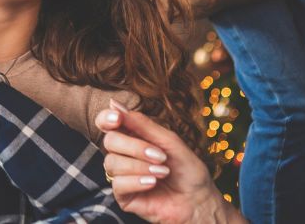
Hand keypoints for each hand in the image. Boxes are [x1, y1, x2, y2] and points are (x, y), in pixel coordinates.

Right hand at [96, 102, 241, 223]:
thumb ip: (141, 124)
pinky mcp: (123, 196)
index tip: (118, 118)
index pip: (106, 123)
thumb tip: (115, 104)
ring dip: (140, 166)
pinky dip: (137, 181)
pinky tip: (153, 183)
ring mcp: (122, 175)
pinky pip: (117, 184)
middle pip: (109, 141)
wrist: (198, 200)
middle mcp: (124, 154)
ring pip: (112, 163)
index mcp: (132, 136)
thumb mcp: (168, 140)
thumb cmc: (187, 169)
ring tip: (162, 172)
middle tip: (160, 155)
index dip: (106, 118)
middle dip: (134, 146)